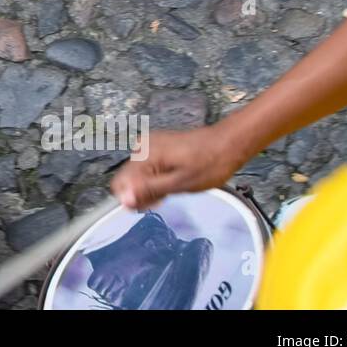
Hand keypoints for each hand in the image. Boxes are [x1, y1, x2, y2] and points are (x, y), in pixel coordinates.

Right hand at [110, 125, 243, 209]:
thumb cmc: (210, 163)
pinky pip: (147, 167)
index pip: (119, 183)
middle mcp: (142, 146)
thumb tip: (124, 199)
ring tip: (173, 187)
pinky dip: (157, 177)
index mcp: (145, 154)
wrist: (227, 143)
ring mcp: (149, 144)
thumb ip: (149, 191)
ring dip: (151, 186)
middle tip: (166, 196)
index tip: (151, 203)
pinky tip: (173, 179)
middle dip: (144, 192)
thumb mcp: (179, 183)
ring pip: (138, 175)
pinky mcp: (157, 145)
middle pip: (128, 179)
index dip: (133, 198)